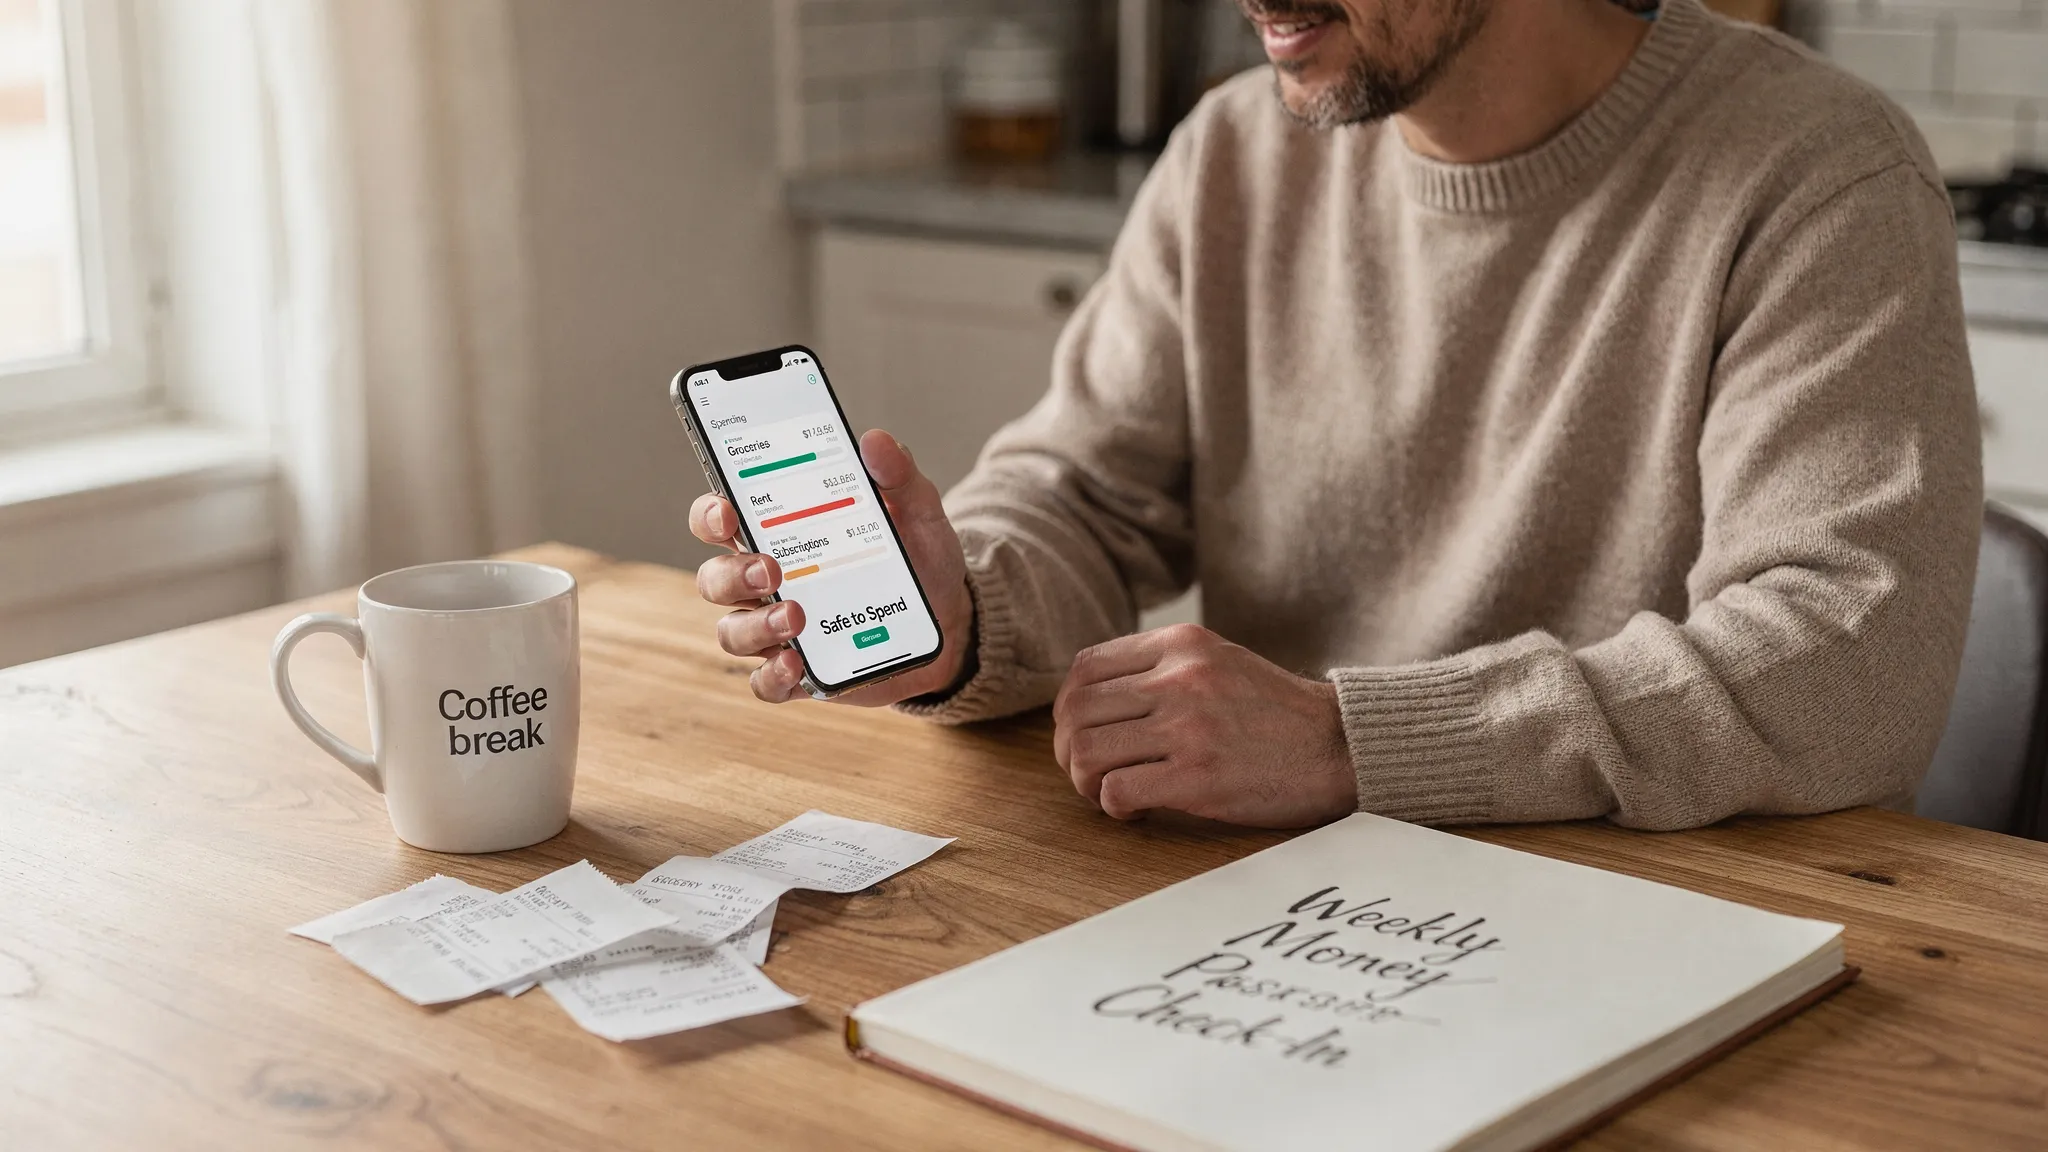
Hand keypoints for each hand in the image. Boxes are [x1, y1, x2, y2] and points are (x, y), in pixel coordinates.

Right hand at [690, 429, 973, 704]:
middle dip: (732, 573)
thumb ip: (897, 476)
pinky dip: (773, 676)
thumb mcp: (917, 511)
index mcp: (781, 534)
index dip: (711, 514)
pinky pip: (766, 683)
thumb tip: (875, 441)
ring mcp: (780, 630)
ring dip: (755, 625)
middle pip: (716, 578)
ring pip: (733, 631)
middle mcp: (767, 582)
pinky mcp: (801, 674)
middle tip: (771, 568)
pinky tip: (796, 663)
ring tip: (796, 616)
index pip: (721, 520)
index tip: (727, 512)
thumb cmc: (919, 559)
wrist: (953, 618)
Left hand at [1052, 624, 1355, 827]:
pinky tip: (1135, 809)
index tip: (1081, 733)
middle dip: (1069, 749)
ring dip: (1086, 781)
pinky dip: (1113, 806)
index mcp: (1181, 645)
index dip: (1068, 709)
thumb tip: (1092, 697)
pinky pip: (1118, 791)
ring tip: (1109, 791)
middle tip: (1088, 771)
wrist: (1339, 746)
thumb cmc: (1277, 712)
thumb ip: (1162, 668)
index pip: (1085, 669)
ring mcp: (1188, 727)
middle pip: (1077, 712)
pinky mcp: (1197, 777)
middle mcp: (1179, 679)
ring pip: (1087, 752)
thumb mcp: (1219, 661)